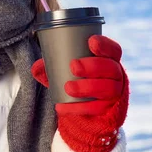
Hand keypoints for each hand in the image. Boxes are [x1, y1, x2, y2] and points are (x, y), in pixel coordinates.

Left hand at [31, 35, 128, 151]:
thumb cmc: (79, 80)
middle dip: (93, 66)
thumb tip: (35, 67)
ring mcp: (115, 93)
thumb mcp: (68, 70)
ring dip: (88, 87)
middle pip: (111, 68)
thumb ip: (52, 66)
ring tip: (68, 87)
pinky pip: (97, 108)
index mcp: (109, 59)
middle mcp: (116, 75)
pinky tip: (62, 108)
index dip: (105, 45)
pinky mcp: (110, 109)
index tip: (91, 42)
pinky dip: (79, 108)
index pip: (114, 50)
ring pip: (107, 88)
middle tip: (73, 66)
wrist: (88, 108)